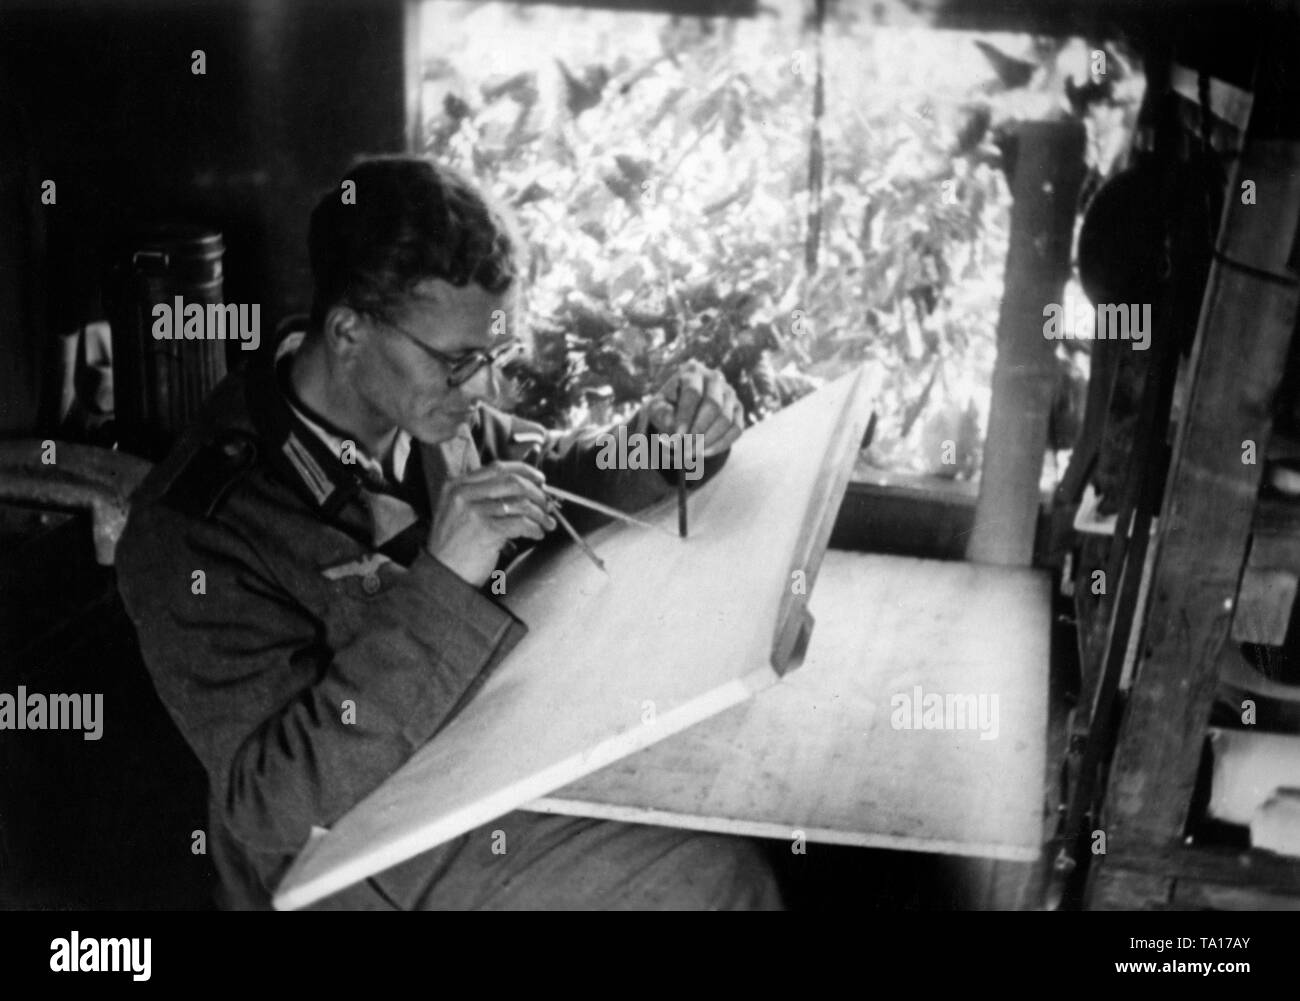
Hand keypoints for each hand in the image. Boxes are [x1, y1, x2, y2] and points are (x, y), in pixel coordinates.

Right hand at [426, 461, 556, 586]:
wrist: (441, 574)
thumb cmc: (454, 546)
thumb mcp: (458, 511)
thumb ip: (481, 495)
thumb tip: (523, 487)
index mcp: (456, 485)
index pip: (497, 467)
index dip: (524, 471)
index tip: (540, 479)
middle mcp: (463, 494)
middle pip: (512, 482)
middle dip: (536, 493)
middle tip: (547, 504)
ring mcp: (473, 511)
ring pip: (520, 503)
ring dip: (539, 514)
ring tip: (546, 523)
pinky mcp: (485, 530)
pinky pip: (520, 523)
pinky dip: (534, 528)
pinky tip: (536, 534)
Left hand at [643, 360, 744, 457]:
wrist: (683, 406)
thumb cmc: (668, 406)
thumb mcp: (657, 407)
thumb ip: (661, 413)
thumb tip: (673, 425)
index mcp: (692, 371)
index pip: (692, 392)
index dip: (685, 416)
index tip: (677, 437)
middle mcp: (715, 378)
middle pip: (713, 405)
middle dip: (698, 431)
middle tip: (684, 449)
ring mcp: (729, 393)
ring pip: (726, 419)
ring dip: (708, 440)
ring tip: (691, 454)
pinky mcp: (738, 409)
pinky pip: (736, 429)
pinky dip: (720, 444)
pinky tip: (703, 454)